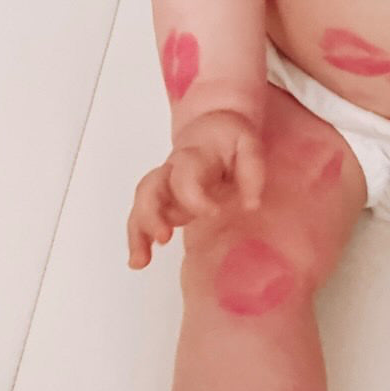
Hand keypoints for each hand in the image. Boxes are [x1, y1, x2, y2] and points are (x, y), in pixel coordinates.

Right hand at [126, 110, 265, 268]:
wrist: (211, 128)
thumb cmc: (229, 140)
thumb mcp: (248, 143)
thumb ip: (252, 170)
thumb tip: (251, 205)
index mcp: (194, 156)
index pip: (185, 175)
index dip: (194, 197)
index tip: (214, 213)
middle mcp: (171, 170)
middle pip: (150, 188)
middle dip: (152, 215)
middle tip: (164, 238)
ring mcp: (163, 187)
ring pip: (141, 205)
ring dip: (139, 232)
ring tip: (140, 261)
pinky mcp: (161, 202)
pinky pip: (141, 218)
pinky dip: (138, 239)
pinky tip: (139, 261)